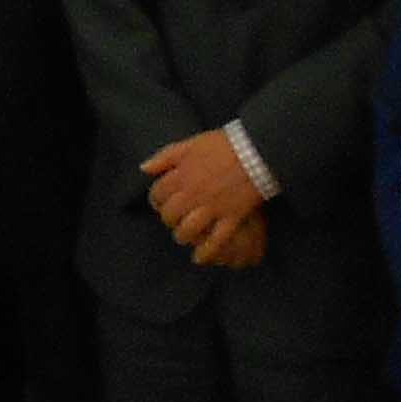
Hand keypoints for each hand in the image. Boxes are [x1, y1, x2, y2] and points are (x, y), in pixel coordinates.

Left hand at [141, 129, 267, 261]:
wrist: (256, 150)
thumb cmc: (224, 145)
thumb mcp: (191, 144)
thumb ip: (165, 156)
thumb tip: (144, 168)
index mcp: (181, 175)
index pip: (158, 194)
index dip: (157, 200)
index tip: (162, 203)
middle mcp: (192, 193)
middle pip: (170, 216)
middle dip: (170, 220)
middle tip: (176, 220)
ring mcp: (212, 207)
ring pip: (188, 230)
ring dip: (184, 236)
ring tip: (187, 236)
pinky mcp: (231, 217)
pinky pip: (215, 241)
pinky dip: (206, 252)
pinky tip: (200, 257)